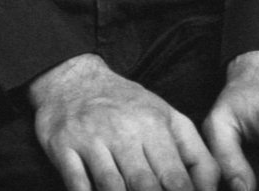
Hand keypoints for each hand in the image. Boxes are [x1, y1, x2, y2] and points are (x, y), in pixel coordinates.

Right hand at [29, 53, 219, 190]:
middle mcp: (122, 131)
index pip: (177, 179)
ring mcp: (90, 139)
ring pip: (111, 187)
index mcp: (154, 125)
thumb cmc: (126, 105)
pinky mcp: (62, 145)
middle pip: (145, 185)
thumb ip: (197, 155)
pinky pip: (76, 182)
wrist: (72, 79)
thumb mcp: (168, 118)